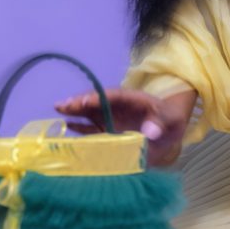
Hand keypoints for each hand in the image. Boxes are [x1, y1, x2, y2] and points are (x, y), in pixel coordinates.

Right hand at [54, 87, 186, 166]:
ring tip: (58, 110)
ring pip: (90, 113)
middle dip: (80, 102)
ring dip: (74, 112)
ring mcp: (111, 118)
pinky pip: (91, 129)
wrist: (169, 131)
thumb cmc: (170, 121)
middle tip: (61, 105)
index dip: (99, 97)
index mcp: (133, 99)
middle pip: (97, 102)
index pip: (114, 96)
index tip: (86, 101)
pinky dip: (79, 129)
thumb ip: (160, 124)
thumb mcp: (171, 120)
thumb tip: (150, 132)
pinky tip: (66, 127)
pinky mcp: (107, 131)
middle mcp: (118, 107)